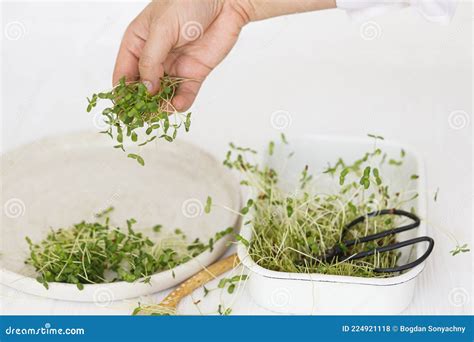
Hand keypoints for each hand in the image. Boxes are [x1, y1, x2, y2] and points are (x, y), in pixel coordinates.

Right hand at [112, 0, 335, 111]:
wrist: (225, 1)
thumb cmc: (188, 3)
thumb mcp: (161, 30)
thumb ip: (151, 61)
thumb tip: (145, 89)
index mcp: (138, 43)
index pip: (123, 72)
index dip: (121, 92)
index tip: (121, 109)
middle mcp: (154, 58)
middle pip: (143, 88)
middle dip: (141, 104)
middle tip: (140, 118)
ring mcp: (174, 67)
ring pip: (162, 94)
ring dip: (160, 106)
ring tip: (159, 114)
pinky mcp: (194, 74)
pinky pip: (184, 94)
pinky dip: (180, 102)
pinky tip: (177, 106)